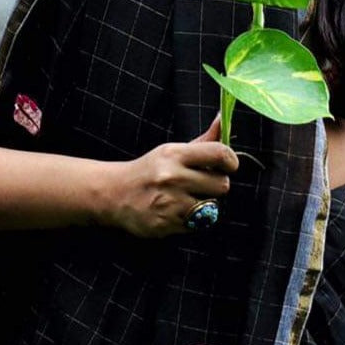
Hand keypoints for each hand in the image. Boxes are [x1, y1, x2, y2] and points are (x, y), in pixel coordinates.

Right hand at [109, 117, 238, 239]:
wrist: (113, 194)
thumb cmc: (149, 170)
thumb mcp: (171, 151)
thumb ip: (203, 141)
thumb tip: (223, 119)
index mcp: (174, 155)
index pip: (220, 154)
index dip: (232, 161)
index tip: (228, 165)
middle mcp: (172, 177)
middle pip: (222, 184)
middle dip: (215, 185)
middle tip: (201, 184)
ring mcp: (169, 203)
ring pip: (211, 207)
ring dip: (203, 205)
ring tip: (185, 199)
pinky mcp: (166, 224)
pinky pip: (196, 225)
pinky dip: (191, 220)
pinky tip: (175, 211)